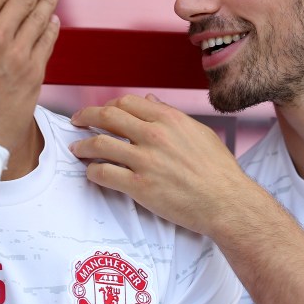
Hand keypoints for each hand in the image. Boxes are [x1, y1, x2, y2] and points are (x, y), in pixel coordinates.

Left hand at [69, 94, 255, 236]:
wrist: (226, 202)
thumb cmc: (218, 170)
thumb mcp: (199, 133)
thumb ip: (172, 116)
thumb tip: (150, 102)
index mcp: (169, 119)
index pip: (127, 102)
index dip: (109, 105)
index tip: (101, 112)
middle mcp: (154, 135)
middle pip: (107, 116)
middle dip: (86, 116)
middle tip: (77, 122)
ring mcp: (145, 161)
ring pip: (99, 144)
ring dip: (83, 145)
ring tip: (77, 148)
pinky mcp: (140, 187)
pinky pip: (104, 174)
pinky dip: (92, 172)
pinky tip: (92, 173)